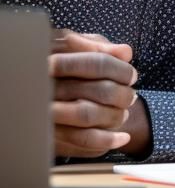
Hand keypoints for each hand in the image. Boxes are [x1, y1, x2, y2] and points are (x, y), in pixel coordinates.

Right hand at [49, 30, 136, 157]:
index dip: (121, 70)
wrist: (29, 89)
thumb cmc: (57, 61)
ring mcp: (43, 113)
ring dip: (116, 116)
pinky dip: (106, 141)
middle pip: (98, 90)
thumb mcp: (71, 45)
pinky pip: (80, 141)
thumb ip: (97, 46)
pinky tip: (122, 138)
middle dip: (123, 95)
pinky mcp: (47, 136)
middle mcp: (45, 87)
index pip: (96, 63)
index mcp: (51, 59)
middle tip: (130, 97)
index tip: (132, 76)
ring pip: (89, 115)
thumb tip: (125, 53)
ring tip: (123, 114)